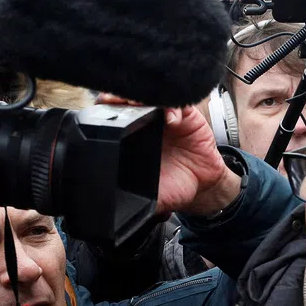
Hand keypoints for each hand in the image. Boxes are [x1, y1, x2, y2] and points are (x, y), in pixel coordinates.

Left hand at [95, 94, 239, 217]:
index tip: (101, 109)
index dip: (107, 108)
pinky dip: (174, 108)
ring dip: (146, 97)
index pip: (115, 113)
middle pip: (132, 99)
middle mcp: (149, 121)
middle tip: (115, 101)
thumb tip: (109, 208)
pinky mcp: (189, 117)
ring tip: (138, 103)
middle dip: (122, 97)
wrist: (204, 186)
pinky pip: (181, 105)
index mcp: (133, 135)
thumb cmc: (175, 186)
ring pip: (155, 97)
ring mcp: (169, 117)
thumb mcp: (149, 195)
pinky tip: (171, 119)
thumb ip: (131, 197)